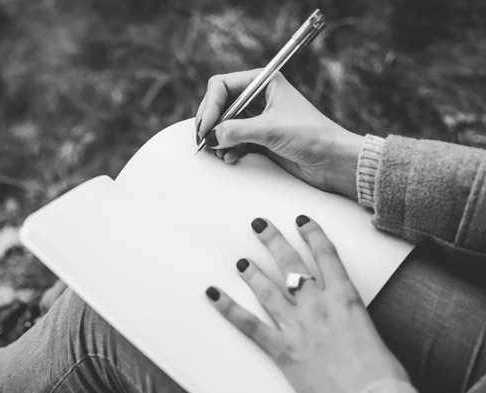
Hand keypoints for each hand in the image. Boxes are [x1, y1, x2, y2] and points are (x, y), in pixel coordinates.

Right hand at [195, 70, 363, 199]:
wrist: (333, 161)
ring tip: (219, 151)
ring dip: (218, 138)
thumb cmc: (312, 136)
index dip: (211, 105)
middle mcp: (259, 98)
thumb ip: (236, 131)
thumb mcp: (270, 129)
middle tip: (204, 139)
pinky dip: (228, 148)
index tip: (206, 126)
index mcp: (264, 83)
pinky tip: (230, 156)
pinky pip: (233, 140)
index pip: (223, 85)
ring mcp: (259, 119)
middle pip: (220, 104)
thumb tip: (211, 136)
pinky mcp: (260, 139)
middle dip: (211, 123)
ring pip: (225, 124)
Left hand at [205, 216, 408, 392]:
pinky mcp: (282, 349)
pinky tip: (214, 295)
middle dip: (274, 241)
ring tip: (241, 261)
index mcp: (345, 299)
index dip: (313, 235)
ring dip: (252, 272)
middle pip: (291, 264)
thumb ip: (350, 319)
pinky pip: (250, 325)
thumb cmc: (381, 375)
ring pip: (268, 290)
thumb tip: (342, 318)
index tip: (302, 221)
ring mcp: (297, 326)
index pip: (326, 256)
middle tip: (260, 225)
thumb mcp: (371, 334)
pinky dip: (228, 309)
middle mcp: (318, 306)